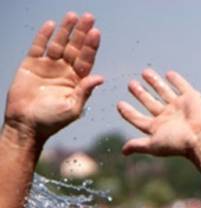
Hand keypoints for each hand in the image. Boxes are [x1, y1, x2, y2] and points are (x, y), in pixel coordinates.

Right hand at [3, 12, 102, 142]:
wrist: (26, 124)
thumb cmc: (52, 121)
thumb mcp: (72, 108)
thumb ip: (85, 91)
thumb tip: (100, 77)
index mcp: (77, 81)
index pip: (86, 59)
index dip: (91, 46)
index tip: (96, 33)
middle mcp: (64, 72)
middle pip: (75, 48)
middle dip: (82, 33)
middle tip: (89, 17)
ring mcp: (48, 66)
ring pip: (59, 44)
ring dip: (66, 30)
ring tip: (73, 16)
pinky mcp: (31, 64)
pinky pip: (38, 46)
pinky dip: (44, 36)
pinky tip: (51, 25)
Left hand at [117, 69, 200, 160]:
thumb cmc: (179, 143)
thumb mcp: (154, 145)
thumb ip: (138, 145)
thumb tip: (123, 152)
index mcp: (158, 127)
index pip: (139, 118)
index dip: (129, 112)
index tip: (119, 104)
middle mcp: (168, 116)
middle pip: (150, 103)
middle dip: (140, 94)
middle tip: (130, 85)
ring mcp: (179, 106)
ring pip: (164, 92)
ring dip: (154, 83)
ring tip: (145, 72)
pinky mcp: (191, 98)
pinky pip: (182, 87)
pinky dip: (176, 80)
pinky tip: (169, 74)